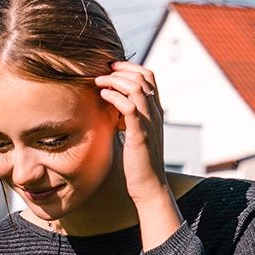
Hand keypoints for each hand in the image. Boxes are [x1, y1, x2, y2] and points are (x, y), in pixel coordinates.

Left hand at [95, 60, 166, 205]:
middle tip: (102, 72)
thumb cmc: (139, 163)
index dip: (130, 67)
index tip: (111, 69)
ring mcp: (149, 123)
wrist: (149, 186)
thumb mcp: (135, 135)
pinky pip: (130, 106)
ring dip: (115, 80)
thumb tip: (113, 108)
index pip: (149, 77)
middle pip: (143, 77)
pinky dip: (115, 97)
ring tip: (99, 82)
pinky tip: (103, 97)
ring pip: (137, 87)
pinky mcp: (140, 134)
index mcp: (155, 111)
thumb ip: (128, 119)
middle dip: (120, 70)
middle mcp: (155, 113)